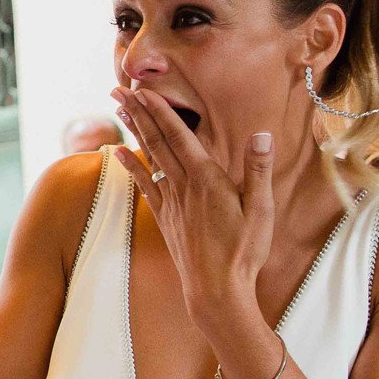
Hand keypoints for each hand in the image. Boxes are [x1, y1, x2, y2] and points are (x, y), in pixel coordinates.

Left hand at [111, 87, 273, 320]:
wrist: (217, 291)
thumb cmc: (244, 251)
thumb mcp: (261, 210)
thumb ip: (259, 170)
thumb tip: (262, 134)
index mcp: (207, 179)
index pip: (179, 135)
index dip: (159, 110)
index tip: (142, 88)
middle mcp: (183, 186)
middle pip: (157, 140)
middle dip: (138, 111)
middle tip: (119, 87)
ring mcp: (171, 202)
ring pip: (149, 158)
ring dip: (133, 130)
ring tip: (119, 107)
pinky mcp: (166, 218)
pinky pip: (144, 185)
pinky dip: (130, 166)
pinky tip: (116, 152)